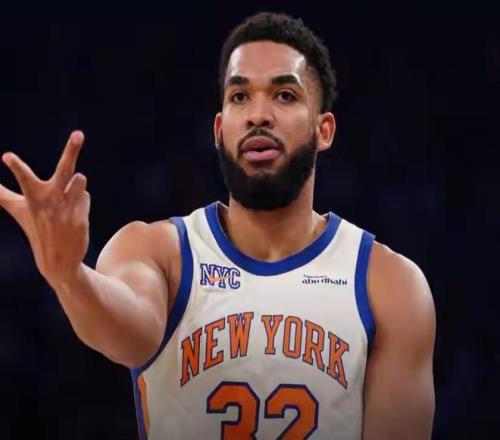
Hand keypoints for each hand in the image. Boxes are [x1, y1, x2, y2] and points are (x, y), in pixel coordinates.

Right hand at [0, 131, 89, 287]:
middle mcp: (51, 201)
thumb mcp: (19, 210)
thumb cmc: (36, 229)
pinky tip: (73, 216)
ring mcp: (68, 209)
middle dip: (71, 150)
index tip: (7, 157)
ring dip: (75, 185)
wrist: (59, 260)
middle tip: (79, 133)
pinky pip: (85, 196)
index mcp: (33, 197)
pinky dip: (80, 202)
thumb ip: (2, 195)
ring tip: (65, 203)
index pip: (23, 178)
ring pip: (79, 179)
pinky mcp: (82, 217)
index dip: (16, 167)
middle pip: (64, 169)